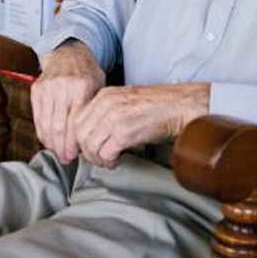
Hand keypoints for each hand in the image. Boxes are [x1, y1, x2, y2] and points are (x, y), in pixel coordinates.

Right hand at [31, 40, 105, 163]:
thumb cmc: (87, 74)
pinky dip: (41, 131)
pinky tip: (48, 140)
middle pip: (58, 126)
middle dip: (61, 146)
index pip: (75, 122)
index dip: (73, 142)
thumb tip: (89, 140)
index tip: (73, 156)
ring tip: (56, 152)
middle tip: (65, 159)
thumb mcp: (99, 88)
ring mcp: (47, 88)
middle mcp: (63, 87)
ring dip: (50, 142)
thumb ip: (93, 111)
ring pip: (46, 123)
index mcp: (82, 87)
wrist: (68, 54)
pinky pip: (37, 116)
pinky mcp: (37, 90)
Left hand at [73, 83, 209, 168]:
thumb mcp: (124, 102)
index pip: (77, 120)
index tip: (90, 147)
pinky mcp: (125, 132)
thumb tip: (91, 135)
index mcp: (104, 96)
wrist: (178, 107)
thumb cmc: (156, 108)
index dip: (81, 138)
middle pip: (80, 134)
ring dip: (98, 159)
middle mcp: (106, 105)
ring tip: (109, 160)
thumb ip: (105, 113)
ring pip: (90, 146)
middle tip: (100, 158)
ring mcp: (115, 118)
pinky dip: (109, 161)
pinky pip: (105, 153)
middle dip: (88, 151)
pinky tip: (117, 160)